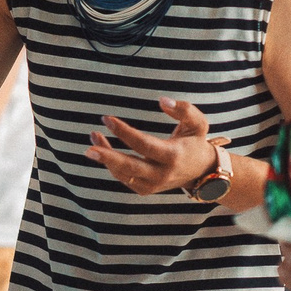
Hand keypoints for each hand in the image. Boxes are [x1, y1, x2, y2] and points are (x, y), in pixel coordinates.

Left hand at [88, 99, 227, 197]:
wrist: (201, 172)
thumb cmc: (195, 142)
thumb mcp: (197, 123)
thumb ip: (184, 110)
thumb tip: (162, 100)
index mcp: (173, 156)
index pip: (144, 145)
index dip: (124, 132)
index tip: (107, 119)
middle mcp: (162, 174)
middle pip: (130, 167)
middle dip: (107, 157)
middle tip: (88, 149)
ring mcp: (152, 185)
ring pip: (123, 174)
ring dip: (105, 157)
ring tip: (93, 136)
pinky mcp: (145, 189)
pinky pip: (123, 177)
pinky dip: (111, 164)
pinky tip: (102, 147)